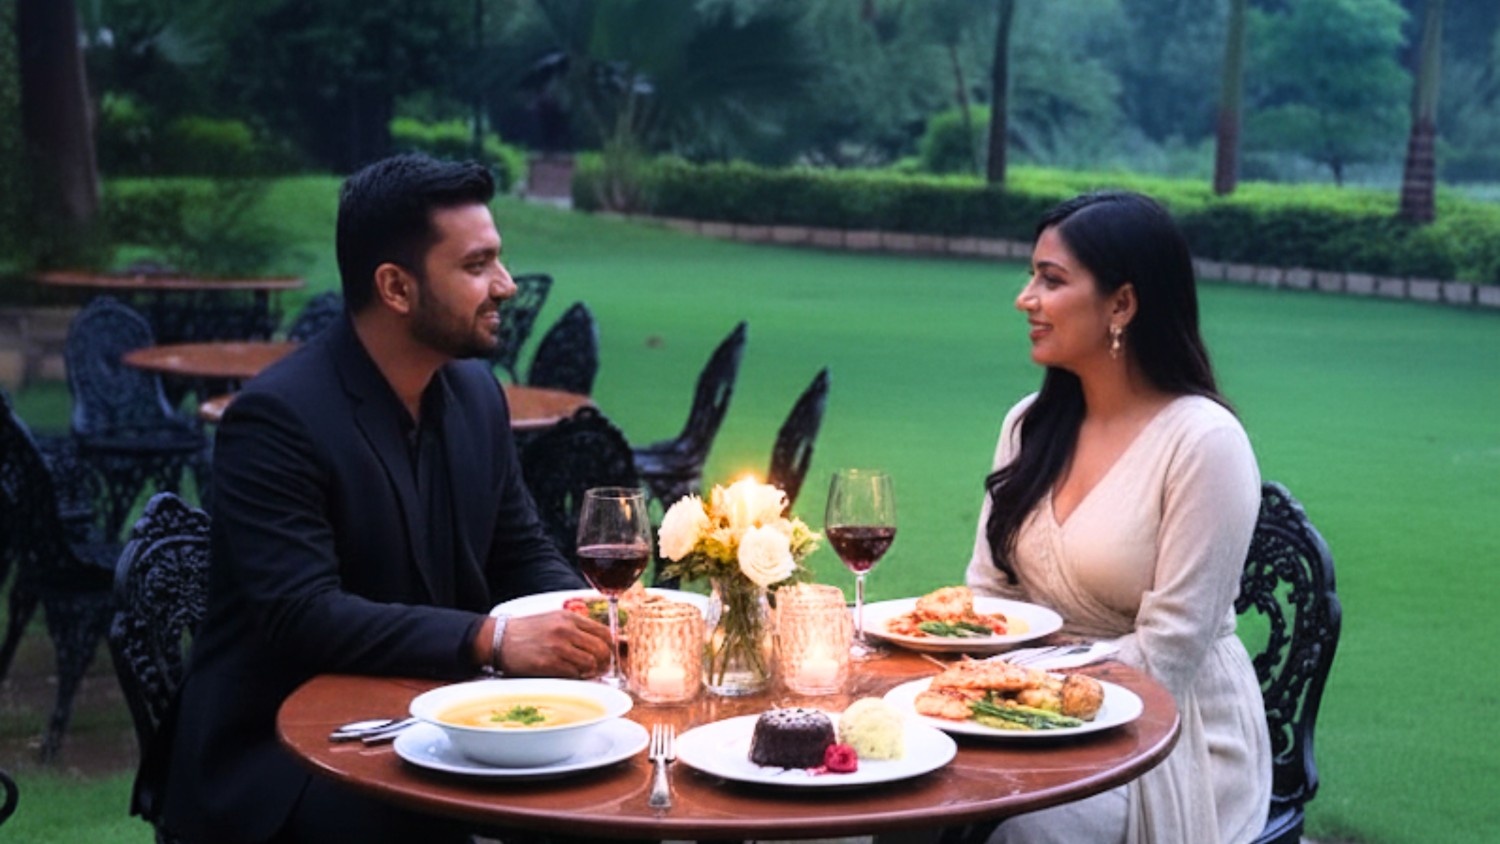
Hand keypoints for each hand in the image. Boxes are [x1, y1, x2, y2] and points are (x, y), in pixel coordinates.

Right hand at [496, 611, 611, 677]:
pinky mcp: (549, 663)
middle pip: (601, 648)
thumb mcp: (553, 620)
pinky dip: (576, 677)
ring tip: (585, 674)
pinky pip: (574, 674)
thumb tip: (600, 643)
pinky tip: (571, 676)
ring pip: (590, 662)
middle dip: (605, 662)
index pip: (603, 632)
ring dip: (591, 672)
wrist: (498, 639)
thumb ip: (575, 628)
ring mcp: (558, 646)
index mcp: (569, 617)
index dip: (610, 647)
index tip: (608, 655)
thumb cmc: (526, 632)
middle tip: (601, 669)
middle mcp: (566, 629)